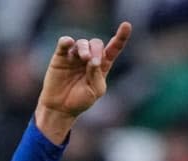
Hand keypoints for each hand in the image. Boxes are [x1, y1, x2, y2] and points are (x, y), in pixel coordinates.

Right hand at [35, 21, 131, 142]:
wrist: (61, 108)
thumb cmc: (81, 101)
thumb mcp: (94, 91)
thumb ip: (96, 76)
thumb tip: (93, 60)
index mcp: (102, 66)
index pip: (113, 48)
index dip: (121, 37)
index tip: (127, 26)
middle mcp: (89, 58)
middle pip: (97, 43)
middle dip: (97, 49)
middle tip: (92, 61)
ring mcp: (74, 56)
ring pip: (82, 42)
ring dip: (84, 48)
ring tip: (84, 58)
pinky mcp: (60, 57)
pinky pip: (64, 43)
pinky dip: (66, 41)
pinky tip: (68, 43)